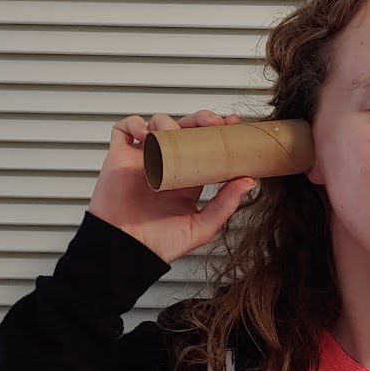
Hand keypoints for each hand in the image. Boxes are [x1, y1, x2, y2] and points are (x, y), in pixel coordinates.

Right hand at [87, 110, 257, 264]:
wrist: (127, 251)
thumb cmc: (159, 244)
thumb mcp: (201, 227)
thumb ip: (224, 205)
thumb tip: (248, 182)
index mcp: (186, 178)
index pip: (203, 146)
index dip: (216, 132)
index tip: (232, 125)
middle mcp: (166, 165)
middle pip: (184, 129)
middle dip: (199, 119)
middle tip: (212, 122)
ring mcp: (144, 160)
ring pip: (157, 125)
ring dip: (168, 122)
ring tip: (174, 133)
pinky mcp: (120, 158)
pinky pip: (124, 130)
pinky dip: (134, 124)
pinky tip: (145, 133)